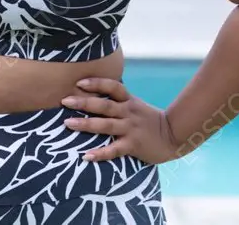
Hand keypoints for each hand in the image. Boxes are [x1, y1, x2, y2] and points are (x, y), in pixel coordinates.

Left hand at [61, 77, 179, 164]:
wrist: (174, 136)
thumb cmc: (148, 120)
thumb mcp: (134, 105)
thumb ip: (118, 100)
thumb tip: (92, 93)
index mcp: (128, 101)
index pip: (112, 87)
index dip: (96, 83)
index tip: (79, 82)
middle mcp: (128, 112)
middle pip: (104, 105)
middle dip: (84, 102)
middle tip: (64, 100)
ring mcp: (131, 129)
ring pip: (106, 125)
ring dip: (85, 124)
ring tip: (67, 124)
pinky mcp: (133, 146)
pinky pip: (114, 150)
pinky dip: (100, 153)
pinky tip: (86, 156)